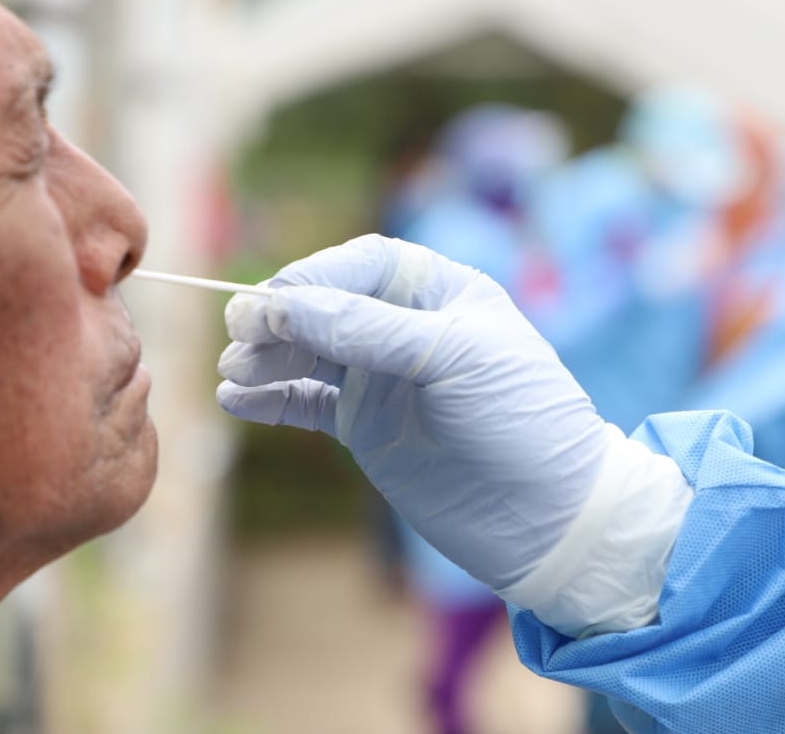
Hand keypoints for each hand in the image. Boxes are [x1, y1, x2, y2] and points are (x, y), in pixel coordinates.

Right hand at [216, 235, 616, 590]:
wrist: (550, 520)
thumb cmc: (522, 420)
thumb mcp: (453, 359)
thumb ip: (367, 329)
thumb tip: (284, 305)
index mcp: (439, 293)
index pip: (361, 265)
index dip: (312, 277)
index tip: (273, 303)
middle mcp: (404, 329)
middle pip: (323, 305)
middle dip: (278, 318)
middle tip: (239, 337)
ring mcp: (381, 379)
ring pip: (305, 354)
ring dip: (265, 358)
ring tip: (233, 373)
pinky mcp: (364, 427)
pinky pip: (304, 403)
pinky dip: (268, 400)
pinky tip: (236, 401)